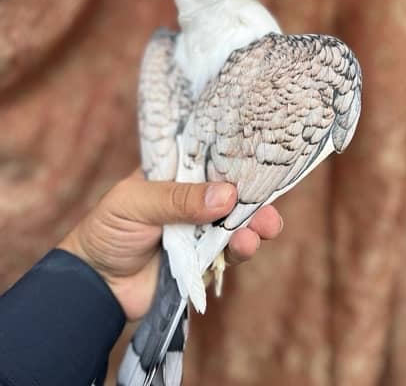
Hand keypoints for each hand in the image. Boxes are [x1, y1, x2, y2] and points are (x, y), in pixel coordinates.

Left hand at [58, 171, 282, 320]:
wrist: (95, 286)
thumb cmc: (107, 231)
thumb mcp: (135, 204)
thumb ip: (177, 199)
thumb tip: (226, 195)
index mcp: (176, 176)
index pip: (212, 161)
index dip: (237, 162)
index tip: (263, 162)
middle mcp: (193, 201)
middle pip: (231, 195)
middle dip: (254, 200)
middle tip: (269, 207)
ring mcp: (199, 232)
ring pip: (235, 225)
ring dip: (252, 226)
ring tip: (261, 230)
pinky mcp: (203, 262)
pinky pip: (228, 254)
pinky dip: (240, 251)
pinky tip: (246, 247)